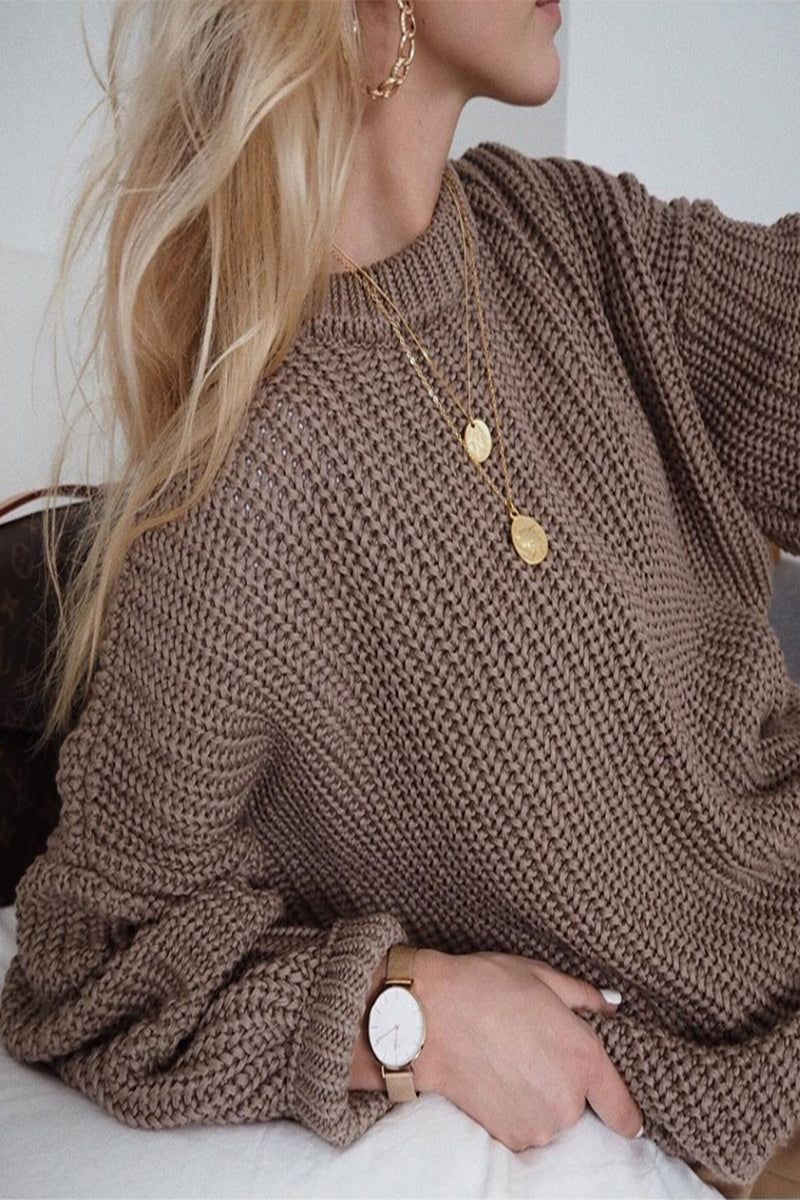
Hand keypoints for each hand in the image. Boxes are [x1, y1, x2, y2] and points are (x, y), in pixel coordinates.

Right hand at [416, 947, 643, 1152]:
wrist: (426, 1018)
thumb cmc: (484, 988)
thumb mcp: (540, 977)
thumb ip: (585, 996)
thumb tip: (613, 1003)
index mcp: (585, 1058)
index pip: (625, 1111)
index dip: (627, 1115)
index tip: (625, 1117)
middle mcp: (568, 1101)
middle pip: (582, 1108)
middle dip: (564, 1086)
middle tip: (533, 1052)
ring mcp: (538, 1125)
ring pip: (551, 1119)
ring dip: (538, 1100)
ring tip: (509, 1061)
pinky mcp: (508, 1137)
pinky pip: (524, 1128)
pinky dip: (514, 1111)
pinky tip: (495, 1079)